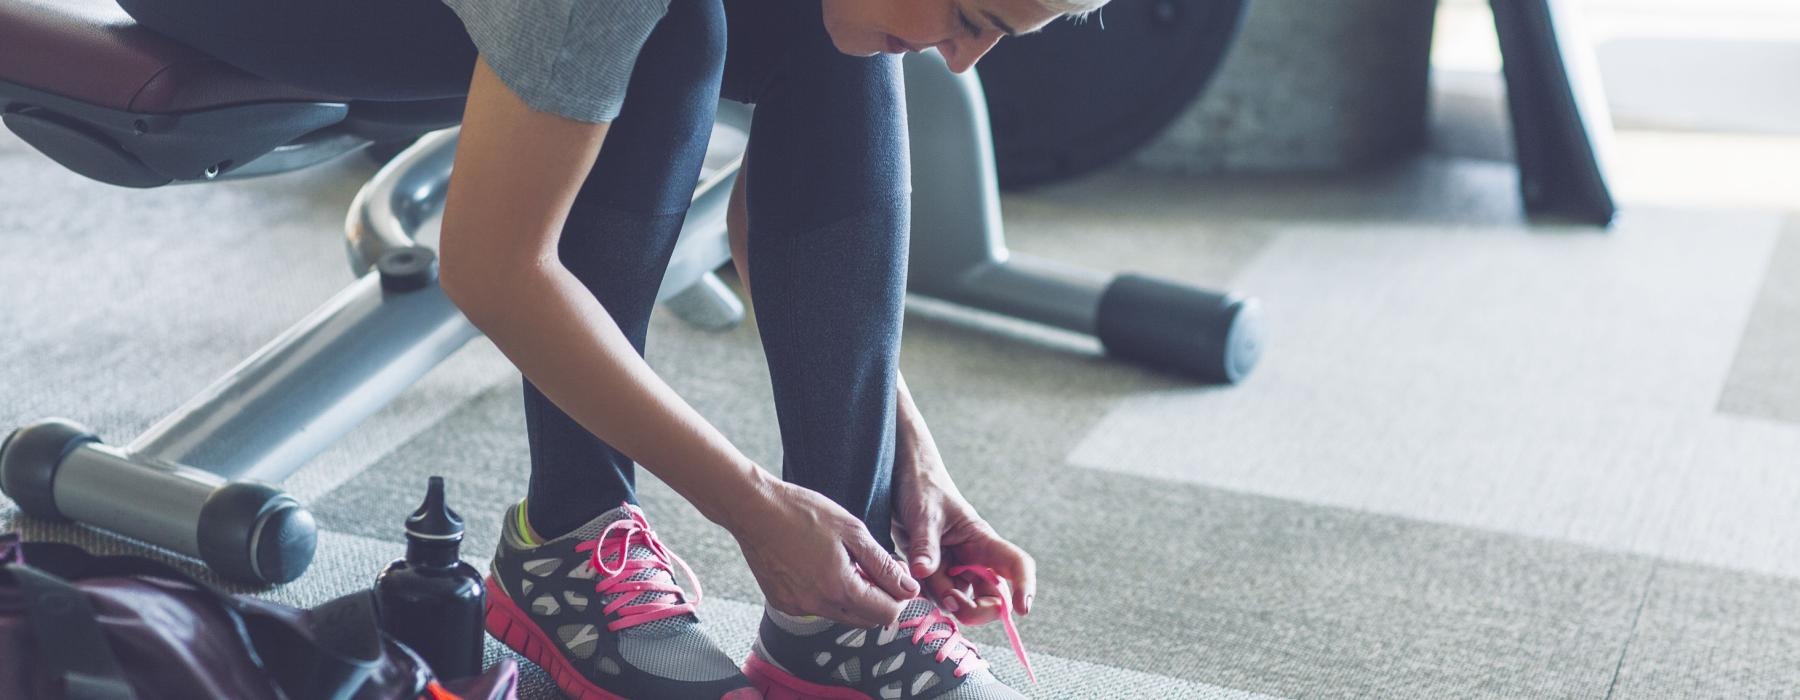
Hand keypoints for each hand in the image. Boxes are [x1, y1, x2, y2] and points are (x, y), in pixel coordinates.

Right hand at [730, 474, 919, 627]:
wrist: (754, 509)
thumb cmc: (802, 512)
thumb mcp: (852, 531)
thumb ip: (883, 564)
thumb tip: (909, 588)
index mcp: (839, 587)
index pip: (886, 614)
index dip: (899, 596)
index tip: (897, 575)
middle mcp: (817, 605)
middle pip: (866, 620)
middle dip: (879, 599)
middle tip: (875, 567)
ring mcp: (797, 606)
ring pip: (842, 615)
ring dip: (854, 597)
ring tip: (846, 563)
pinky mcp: (783, 602)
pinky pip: (817, 608)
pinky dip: (828, 594)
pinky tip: (820, 567)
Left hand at [892, 440, 1036, 625]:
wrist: (902, 480)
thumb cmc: (922, 487)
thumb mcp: (924, 514)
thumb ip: (925, 545)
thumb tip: (923, 573)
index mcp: (982, 540)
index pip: (1016, 565)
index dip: (1025, 587)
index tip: (1022, 610)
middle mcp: (974, 559)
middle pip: (992, 598)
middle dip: (974, 610)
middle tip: (949, 600)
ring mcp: (956, 569)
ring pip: (960, 602)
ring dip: (940, 597)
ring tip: (918, 570)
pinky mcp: (937, 574)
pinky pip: (937, 596)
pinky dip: (925, 593)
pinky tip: (912, 573)